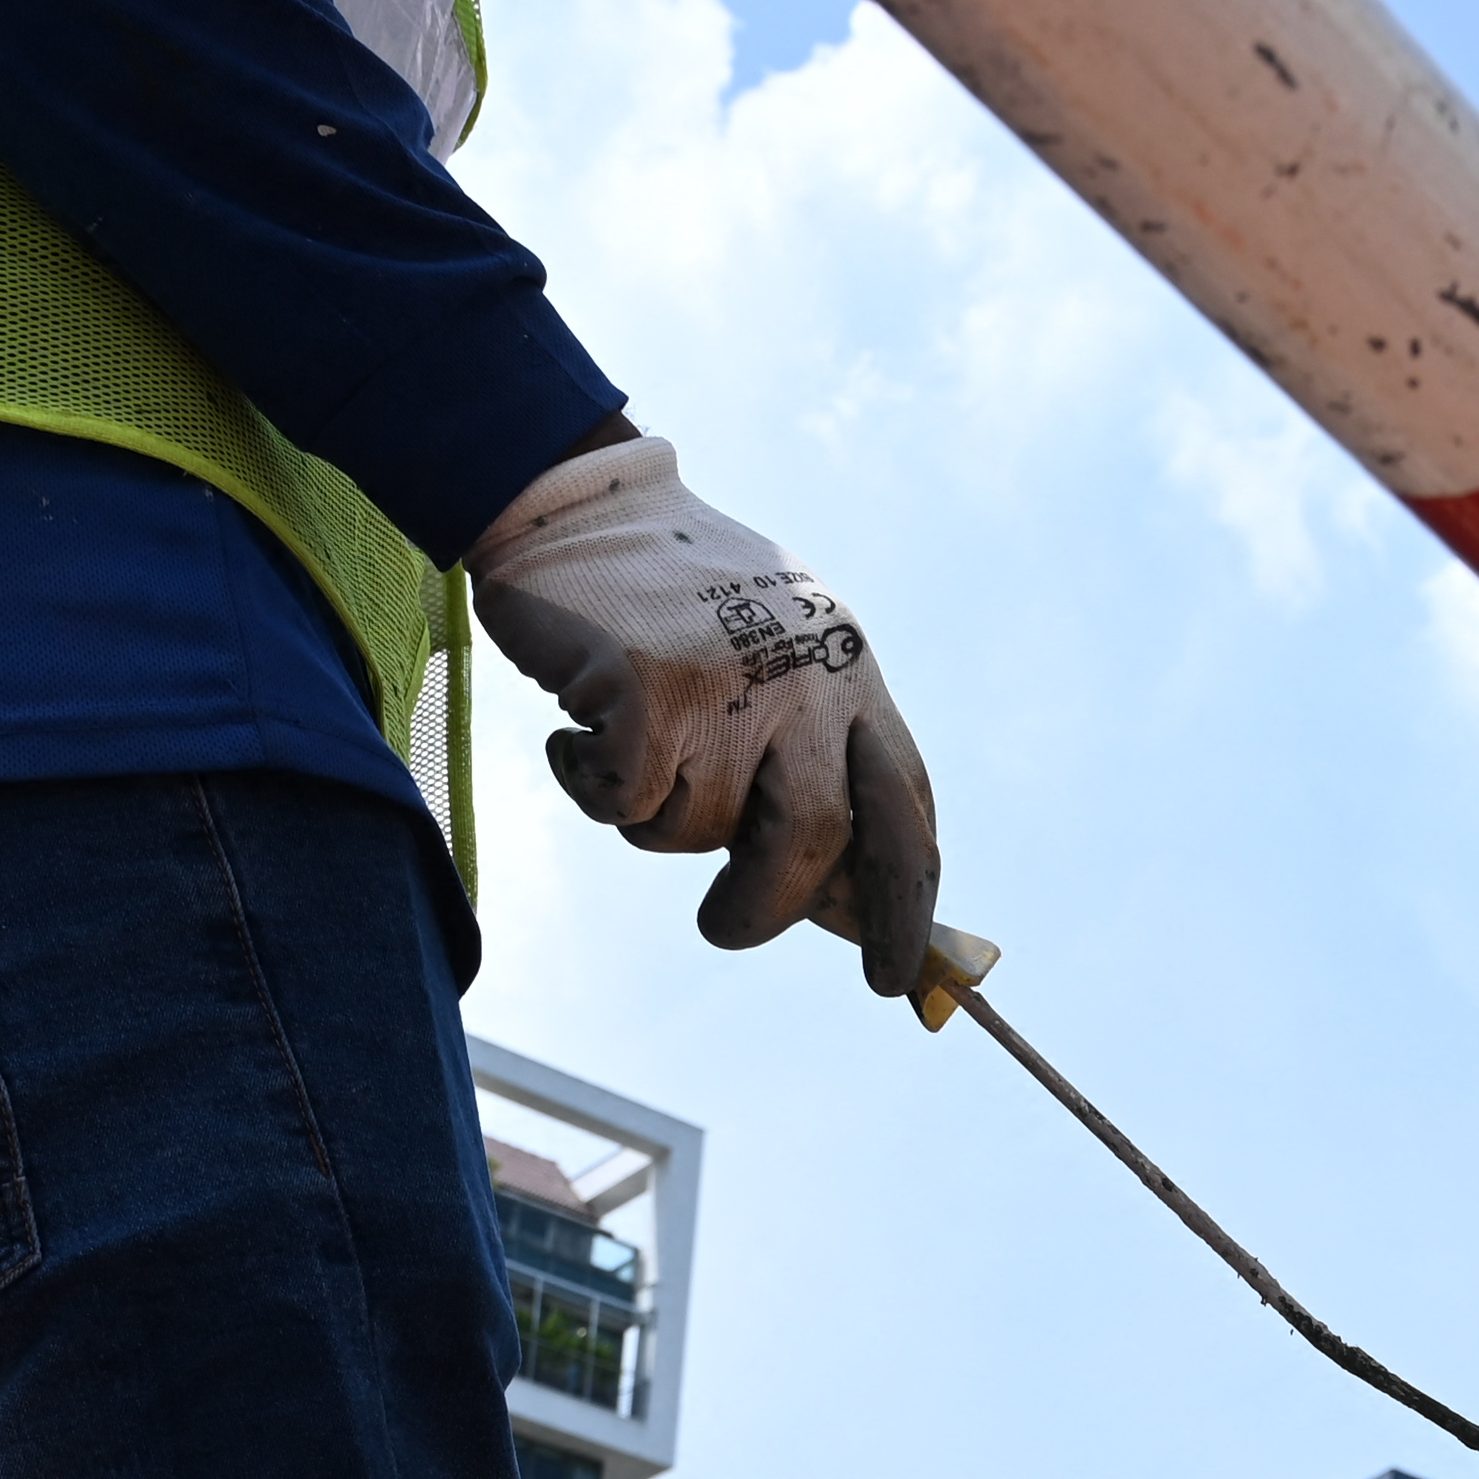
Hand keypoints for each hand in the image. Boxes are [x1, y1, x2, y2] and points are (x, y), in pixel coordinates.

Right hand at [467, 436, 941, 981]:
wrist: (574, 502)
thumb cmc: (666, 602)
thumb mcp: (771, 656)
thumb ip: (809, 758)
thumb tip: (843, 905)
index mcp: (851, 670)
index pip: (904, 808)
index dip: (904, 902)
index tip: (894, 976)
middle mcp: (808, 676)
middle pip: (818, 844)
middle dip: (770, 909)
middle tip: (724, 927)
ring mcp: (732, 684)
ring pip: (703, 831)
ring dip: (650, 816)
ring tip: (624, 742)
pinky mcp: (651, 696)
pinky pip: (626, 807)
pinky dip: (588, 785)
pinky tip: (575, 729)